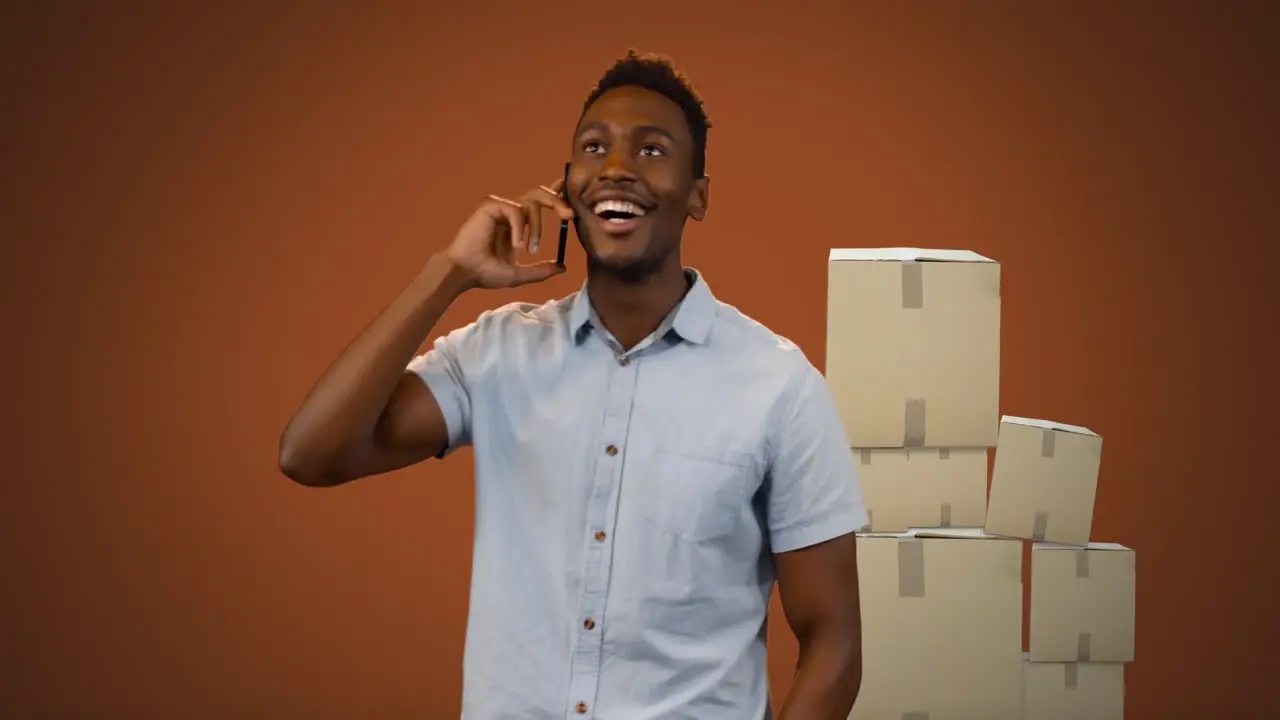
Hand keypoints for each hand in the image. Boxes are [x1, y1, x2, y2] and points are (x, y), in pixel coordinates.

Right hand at [443, 180, 574, 289]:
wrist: (464, 273)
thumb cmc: (486, 273)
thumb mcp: (520, 274)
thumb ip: (541, 271)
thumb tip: (562, 268)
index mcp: (518, 222)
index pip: (541, 202)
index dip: (557, 197)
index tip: (572, 204)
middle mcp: (510, 211)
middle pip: (539, 194)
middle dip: (557, 201)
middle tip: (569, 215)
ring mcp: (500, 206)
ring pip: (530, 202)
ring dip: (537, 226)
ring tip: (532, 249)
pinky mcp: (490, 205)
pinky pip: (515, 210)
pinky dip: (520, 229)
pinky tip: (516, 246)